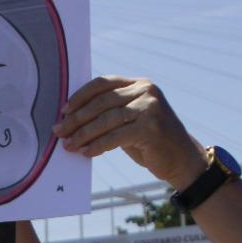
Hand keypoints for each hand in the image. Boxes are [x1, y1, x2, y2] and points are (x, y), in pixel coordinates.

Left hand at [53, 76, 207, 189]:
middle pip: (102, 102)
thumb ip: (110, 112)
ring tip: (68, 145)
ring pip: (106, 120)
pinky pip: (115, 136)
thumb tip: (72, 118)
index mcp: (139, 84)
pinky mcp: (150, 128)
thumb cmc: (151, 141)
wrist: (182, 159)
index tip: (63, 110)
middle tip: (59, 131)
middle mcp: (146, 91)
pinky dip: (98, 145)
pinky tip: (86, 153)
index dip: (80, 96)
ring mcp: (149, 108)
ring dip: (83, 134)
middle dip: (77, 119)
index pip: (103, 83)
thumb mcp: (131, 120)